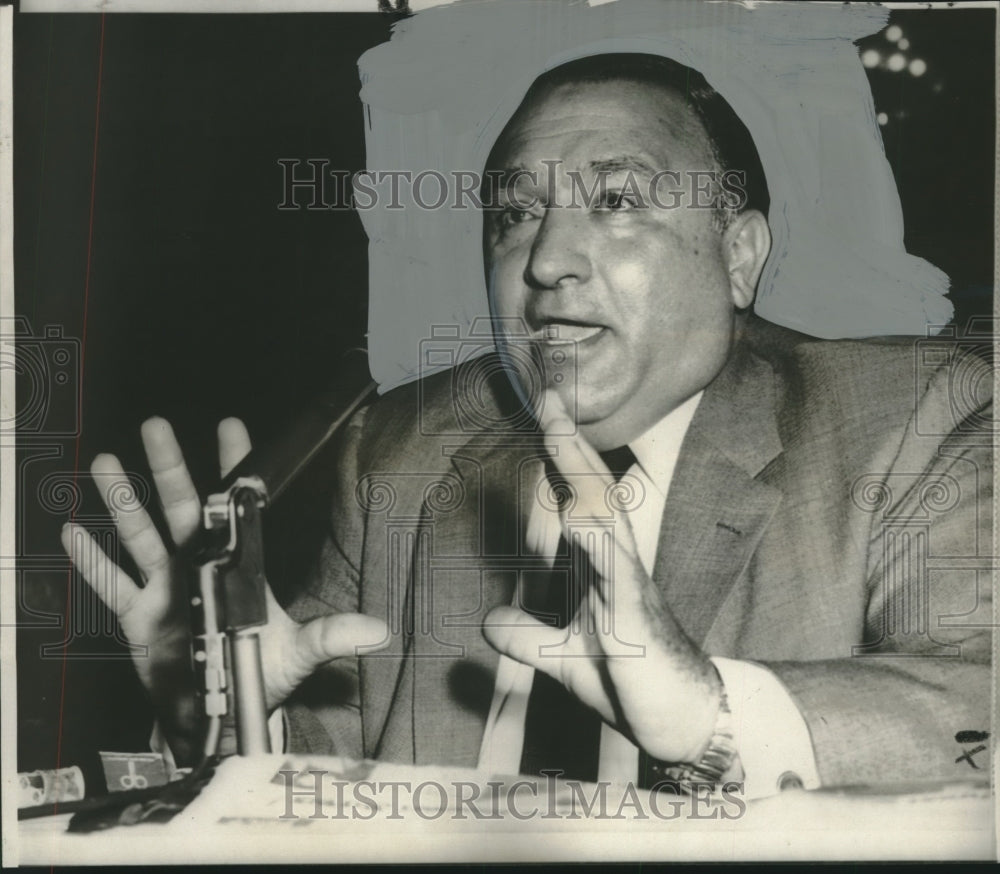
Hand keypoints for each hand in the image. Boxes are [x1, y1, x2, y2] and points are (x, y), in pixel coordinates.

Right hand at [62, 416, 386, 764]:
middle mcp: (199, 568)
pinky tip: (74, 533)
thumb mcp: (298, 654)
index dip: (235, 468)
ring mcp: (166, 589)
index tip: (232, 426)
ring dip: (123, 503)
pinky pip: (112, 583)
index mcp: (238, 569)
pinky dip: (92, 561)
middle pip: (183, 510)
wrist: (218, 715)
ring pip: (141, 536)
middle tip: (156, 426)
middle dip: (169, 468)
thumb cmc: (257, 678)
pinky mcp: (139, 617)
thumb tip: (378, 630)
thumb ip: (332, 637)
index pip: (239, 510)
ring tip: (106, 465)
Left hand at [482, 391, 721, 763]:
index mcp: (601, 567)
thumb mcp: (563, 658)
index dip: (560, 457)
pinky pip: (620, 579)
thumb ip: (527, 636)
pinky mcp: (638, 625)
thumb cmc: (632, 682)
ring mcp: (631, 590)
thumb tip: (487, 622)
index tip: (542, 412)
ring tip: (559, 434)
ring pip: (609, 520)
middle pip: (595, 493)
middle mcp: (619, 566)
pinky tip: (580, 519)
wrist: (683, 723)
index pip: (578, 499)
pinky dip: (601, 547)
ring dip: (584, 477)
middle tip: (549, 397)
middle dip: (570, 444)